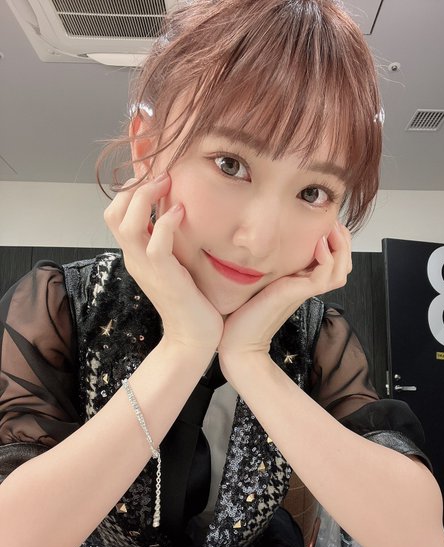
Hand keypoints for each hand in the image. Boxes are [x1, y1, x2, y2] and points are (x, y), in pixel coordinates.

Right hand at [104, 174, 223, 351]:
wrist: (194, 337)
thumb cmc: (192, 300)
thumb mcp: (177, 263)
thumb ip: (172, 241)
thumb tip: (181, 211)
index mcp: (136, 254)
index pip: (116, 213)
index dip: (130, 189)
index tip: (155, 175)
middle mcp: (135, 258)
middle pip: (113, 213)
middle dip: (134, 187)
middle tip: (161, 175)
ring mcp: (146, 268)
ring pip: (126, 223)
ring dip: (145, 197)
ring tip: (167, 184)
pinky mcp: (164, 276)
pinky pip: (155, 244)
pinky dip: (165, 222)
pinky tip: (181, 211)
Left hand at [218, 222, 351, 367]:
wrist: (237, 340)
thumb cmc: (242, 311)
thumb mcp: (258, 277)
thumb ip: (269, 261)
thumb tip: (263, 238)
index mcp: (302, 281)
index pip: (334, 260)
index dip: (337, 240)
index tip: (326, 221)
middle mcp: (307, 286)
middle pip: (344, 264)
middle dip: (344, 240)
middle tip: (333, 222)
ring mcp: (304, 291)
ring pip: (341, 270)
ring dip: (340, 246)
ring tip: (330, 229)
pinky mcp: (297, 294)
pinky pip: (324, 276)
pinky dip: (327, 258)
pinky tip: (317, 244)